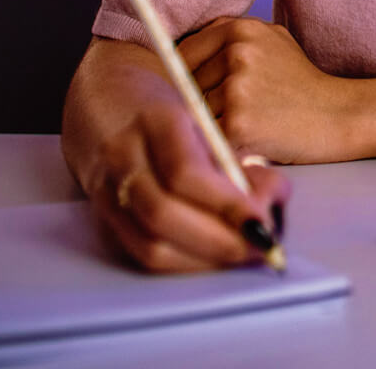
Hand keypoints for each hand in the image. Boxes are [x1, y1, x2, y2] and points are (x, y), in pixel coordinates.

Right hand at [86, 99, 289, 272]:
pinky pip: (143, 255)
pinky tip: (215, 258)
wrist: (116, 113)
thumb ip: (239, 168)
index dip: (227, 205)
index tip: (263, 225)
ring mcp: (106, 190)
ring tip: (243, 254)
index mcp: (155, 121)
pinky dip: (186, 263)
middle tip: (261, 247)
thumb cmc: (176, 122)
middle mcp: (122, 155)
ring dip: (206, 258)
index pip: (185, 172)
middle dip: (219, 240)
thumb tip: (270, 205)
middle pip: (162, 214)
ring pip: (151, 244)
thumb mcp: (209, 130)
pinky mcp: (105, 219)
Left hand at [179, 17, 359, 163]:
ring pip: (194, 113)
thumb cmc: (302, 84)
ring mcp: (237, 88)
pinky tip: (247, 142)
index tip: (198, 94)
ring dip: (209, 126)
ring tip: (243, 127)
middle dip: (197, 103)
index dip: (184, 79)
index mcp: (240, 29)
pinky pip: (207, 137)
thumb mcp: (272, 40)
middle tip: (229, 114)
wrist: (340, 115)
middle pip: (184, 86)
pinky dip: (220, 145)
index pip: (181, 54)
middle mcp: (236, 53)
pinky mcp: (239, 123)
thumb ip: (230, 37)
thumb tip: (177, 50)